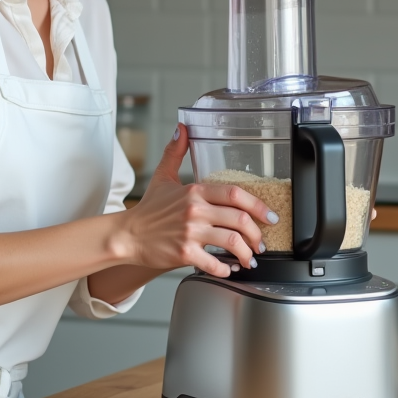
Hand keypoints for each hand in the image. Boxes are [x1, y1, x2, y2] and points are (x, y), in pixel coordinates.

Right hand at [118, 124, 278, 278]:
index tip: (269, 216)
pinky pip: (213, 263)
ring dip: (247, 254)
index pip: (235, 194)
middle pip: (239, 219)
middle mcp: (195, 211)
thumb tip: (181, 129)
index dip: (258, 206)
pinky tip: (228, 269)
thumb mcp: (163, 177)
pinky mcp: (184, 253)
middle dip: (257, 234)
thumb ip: (175, 152)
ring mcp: (190, 233)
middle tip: (261, 242)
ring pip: (231, 242)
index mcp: (195, 192)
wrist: (127, 235)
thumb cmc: (148, 209)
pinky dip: (225, 269)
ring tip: (249, 259)